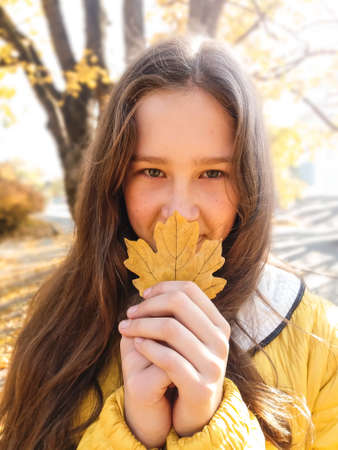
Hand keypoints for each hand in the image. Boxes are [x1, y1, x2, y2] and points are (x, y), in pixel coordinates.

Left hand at [119, 281, 230, 437]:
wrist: (196, 414)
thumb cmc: (186, 368)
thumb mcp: (189, 339)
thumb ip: (179, 316)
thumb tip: (150, 291)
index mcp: (219, 325)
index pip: (190, 290)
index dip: (163, 288)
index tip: (143, 295)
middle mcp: (221, 341)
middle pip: (179, 304)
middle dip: (149, 305)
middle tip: (130, 313)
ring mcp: (213, 364)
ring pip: (171, 328)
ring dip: (141, 325)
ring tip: (125, 328)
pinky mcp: (200, 387)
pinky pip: (168, 358)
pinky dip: (147, 347)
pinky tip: (135, 344)